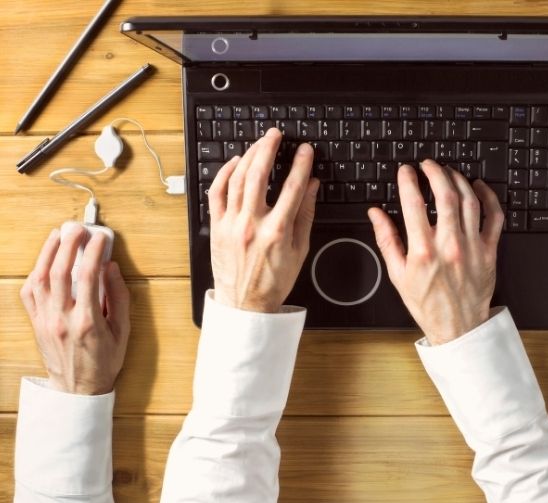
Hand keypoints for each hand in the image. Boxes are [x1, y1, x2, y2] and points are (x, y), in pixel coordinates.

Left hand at [19, 222, 130, 394]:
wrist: (78, 389)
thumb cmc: (104, 362)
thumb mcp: (123, 331)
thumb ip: (118, 298)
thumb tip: (111, 269)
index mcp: (87, 322)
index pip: (87, 277)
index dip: (93, 252)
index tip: (101, 238)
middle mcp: (62, 319)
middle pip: (60, 272)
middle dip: (68, 245)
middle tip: (77, 228)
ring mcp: (45, 320)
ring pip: (40, 279)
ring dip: (48, 253)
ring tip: (58, 235)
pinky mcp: (36, 323)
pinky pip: (30, 293)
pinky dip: (35, 273)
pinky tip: (44, 261)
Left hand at [209, 128, 319, 312]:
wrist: (246, 304)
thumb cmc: (274, 281)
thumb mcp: (299, 249)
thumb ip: (305, 214)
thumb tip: (311, 186)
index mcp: (277, 232)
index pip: (292, 188)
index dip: (300, 164)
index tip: (305, 150)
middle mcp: (252, 225)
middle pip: (259, 175)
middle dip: (268, 149)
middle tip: (276, 135)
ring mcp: (231, 224)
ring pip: (237, 179)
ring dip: (248, 156)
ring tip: (259, 144)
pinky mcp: (217, 226)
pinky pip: (217, 192)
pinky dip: (225, 173)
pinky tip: (235, 163)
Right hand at [367, 160, 503, 344]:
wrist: (458, 327)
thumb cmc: (427, 304)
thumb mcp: (397, 275)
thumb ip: (386, 240)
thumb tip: (376, 214)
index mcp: (423, 251)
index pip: (414, 204)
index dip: (408, 181)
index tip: (405, 171)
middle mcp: (449, 245)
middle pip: (445, 195)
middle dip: (435, 172)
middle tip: (428, 164)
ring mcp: (472, 247)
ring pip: (470, 201)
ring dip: (459, 180)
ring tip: (449, 172)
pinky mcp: (489, 251)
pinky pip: (494, 217)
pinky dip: (488, 197)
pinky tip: (479, 187)